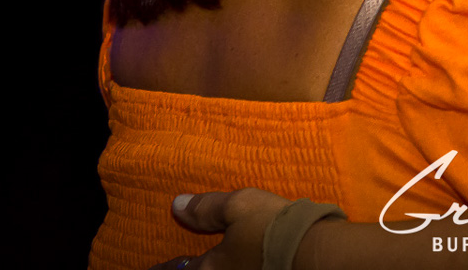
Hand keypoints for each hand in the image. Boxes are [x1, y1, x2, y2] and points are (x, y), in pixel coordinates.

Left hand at [149, 189, 290, 269]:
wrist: (316, 253)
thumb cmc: (274, 228)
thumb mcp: (239, 206)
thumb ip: (206, 207)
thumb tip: (176, 204)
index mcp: (212, 267)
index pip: (178, 269)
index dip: (163, 267)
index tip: (151, 267)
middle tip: (175, 266)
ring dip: (208, 269)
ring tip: (206, 265)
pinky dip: (231, 268)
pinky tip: (237, 263)